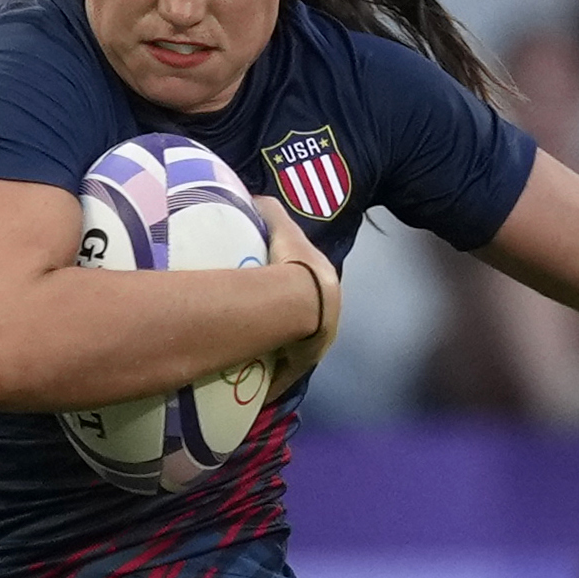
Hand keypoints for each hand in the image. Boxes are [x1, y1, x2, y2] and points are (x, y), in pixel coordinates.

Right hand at [256, 197, 340, 392]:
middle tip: (257, 325)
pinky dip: (271, 376)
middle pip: (302, 320)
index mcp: (325, 283)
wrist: (300, 300)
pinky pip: (283, 372)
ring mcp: (318, 343)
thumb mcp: (281, 227)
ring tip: (250, 352)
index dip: (289, 287)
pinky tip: (255, 379)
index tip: (268, 290)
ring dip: (277, 350)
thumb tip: (253, 199)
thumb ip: (268, 210)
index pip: (307, 285)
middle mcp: (328, 316)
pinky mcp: (303, 365)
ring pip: (293, 348)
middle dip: (284, 323)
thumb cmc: (294, 264)